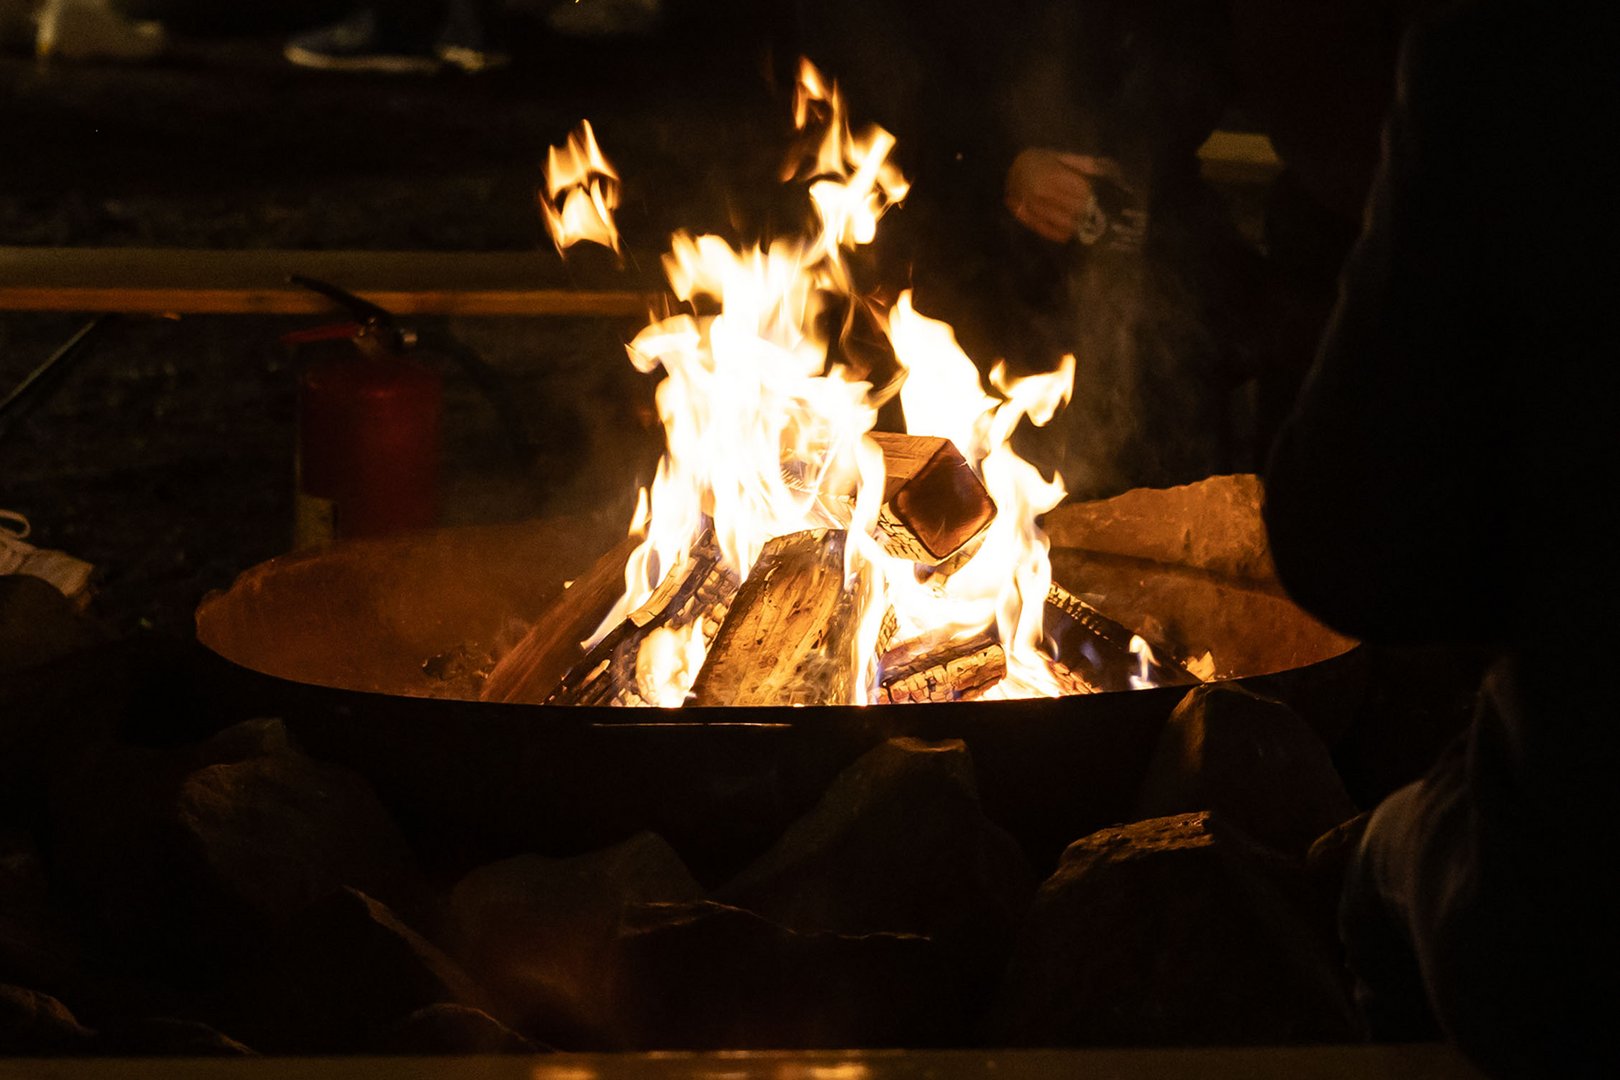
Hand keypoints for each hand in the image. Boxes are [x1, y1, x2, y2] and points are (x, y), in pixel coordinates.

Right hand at [1005, 149, 1123, 242]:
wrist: (1011, 167)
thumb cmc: (1040, 161)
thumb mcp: (1060, 156)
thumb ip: (1081, 164)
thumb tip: (1105, 170)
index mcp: (1053, 173)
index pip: (1081, 189)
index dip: (1091, 196)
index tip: (1097, 200)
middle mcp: (1042, 190)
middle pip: (1072, 206)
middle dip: (1085, 212)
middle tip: (1095, 217)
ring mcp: (1032, 204)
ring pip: (1059, 219)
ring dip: (1074, 225)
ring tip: (1084, 228)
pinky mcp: (1024, 215)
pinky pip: (1042, 228)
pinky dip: (1056, 234)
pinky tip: (1067, 235)